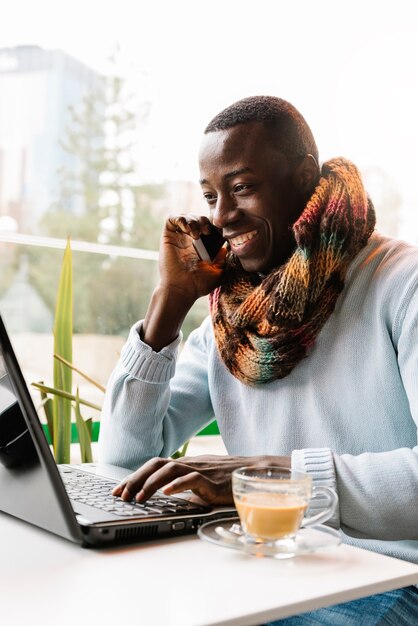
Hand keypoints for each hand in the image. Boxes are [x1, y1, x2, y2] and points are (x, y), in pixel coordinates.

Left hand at [112, 455, 290, 505]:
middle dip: (135, 479)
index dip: (134, 476)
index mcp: (184, 465)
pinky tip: (167, 493)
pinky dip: (178, 484)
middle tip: (121, 495)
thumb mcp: (200, 485)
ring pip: (170, 469)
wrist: (254, 472)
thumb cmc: (227, 480)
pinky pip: (192, 478)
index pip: (153, 467)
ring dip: (151, 483)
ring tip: (139, 497)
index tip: (117, 490)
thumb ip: (184, 489)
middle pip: (156, 464)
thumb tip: (166, 501)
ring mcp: (200, 469)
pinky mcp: (211, 478)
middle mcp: (188, 463)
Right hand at [159, 214, 226, 303]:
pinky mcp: (167, 237)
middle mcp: (187, 240)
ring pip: (185, 216)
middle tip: (207, 231)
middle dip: (204, 221)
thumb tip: (225, 248)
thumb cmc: (199, 284)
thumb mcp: (217, 271)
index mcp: (199, 247)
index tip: (219, 231)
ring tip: (197, 233)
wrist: (182, 289)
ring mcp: (177, 238)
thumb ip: (222, 259)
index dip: (213, 225)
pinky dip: (180, 219)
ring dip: (193, 220)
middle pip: (197, 218)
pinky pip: (171, 219)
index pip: (207, 227)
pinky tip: (188, 230)